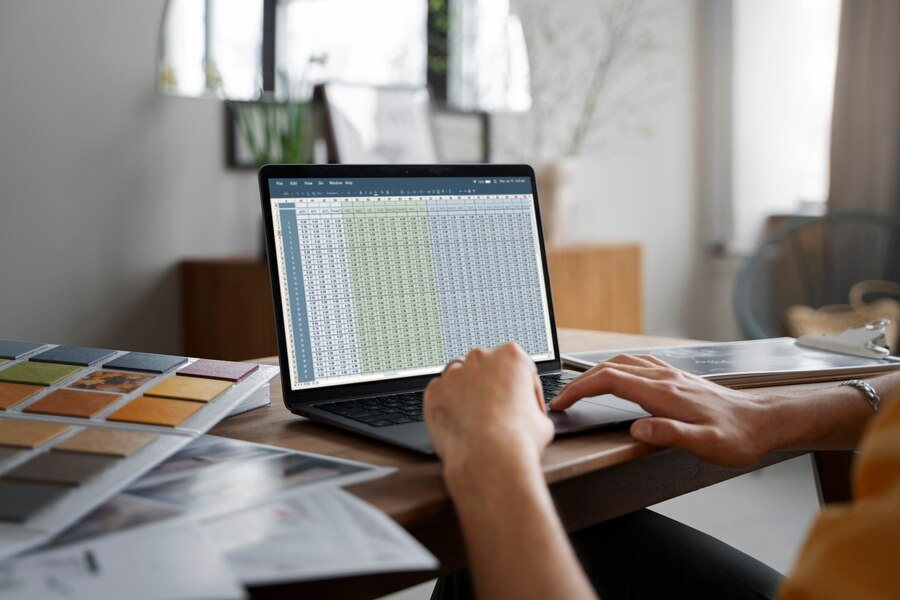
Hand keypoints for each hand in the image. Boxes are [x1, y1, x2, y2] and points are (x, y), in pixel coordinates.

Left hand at [424, 343, 553, 473]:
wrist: (490, 460)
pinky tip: (459, 422)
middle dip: (490, 384)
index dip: (520, 386)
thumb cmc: (518, 440)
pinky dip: (447, 405)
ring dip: (466, 392)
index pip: (516, 365)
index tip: (519, 400)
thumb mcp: (541, 418)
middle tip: (496, 410)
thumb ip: (529, 405)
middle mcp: (480, 358)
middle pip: (485, 366)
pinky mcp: (434, 392)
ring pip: (460, 377)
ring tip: (475, 417)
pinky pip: (441, 394)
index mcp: (511, 357)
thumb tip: (526, 412)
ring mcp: (454, 374)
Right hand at [550, 354, 770, 467]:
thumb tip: (638, 428)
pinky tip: (617, 377)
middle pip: (610, 368)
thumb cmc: (738, 436)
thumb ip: (671, 434)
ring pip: (622, 363)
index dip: (580, 390)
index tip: (562, 403)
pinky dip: (616, 369)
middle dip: (580, 382)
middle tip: (562, 400)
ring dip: (596, 373)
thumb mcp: (707, 445)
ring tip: (581, 389)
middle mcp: (664, 378)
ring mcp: (670, 375)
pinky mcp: (676, 378)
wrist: (764, 421)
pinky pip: (637, 365)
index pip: (609, 381)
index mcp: (664, 393)